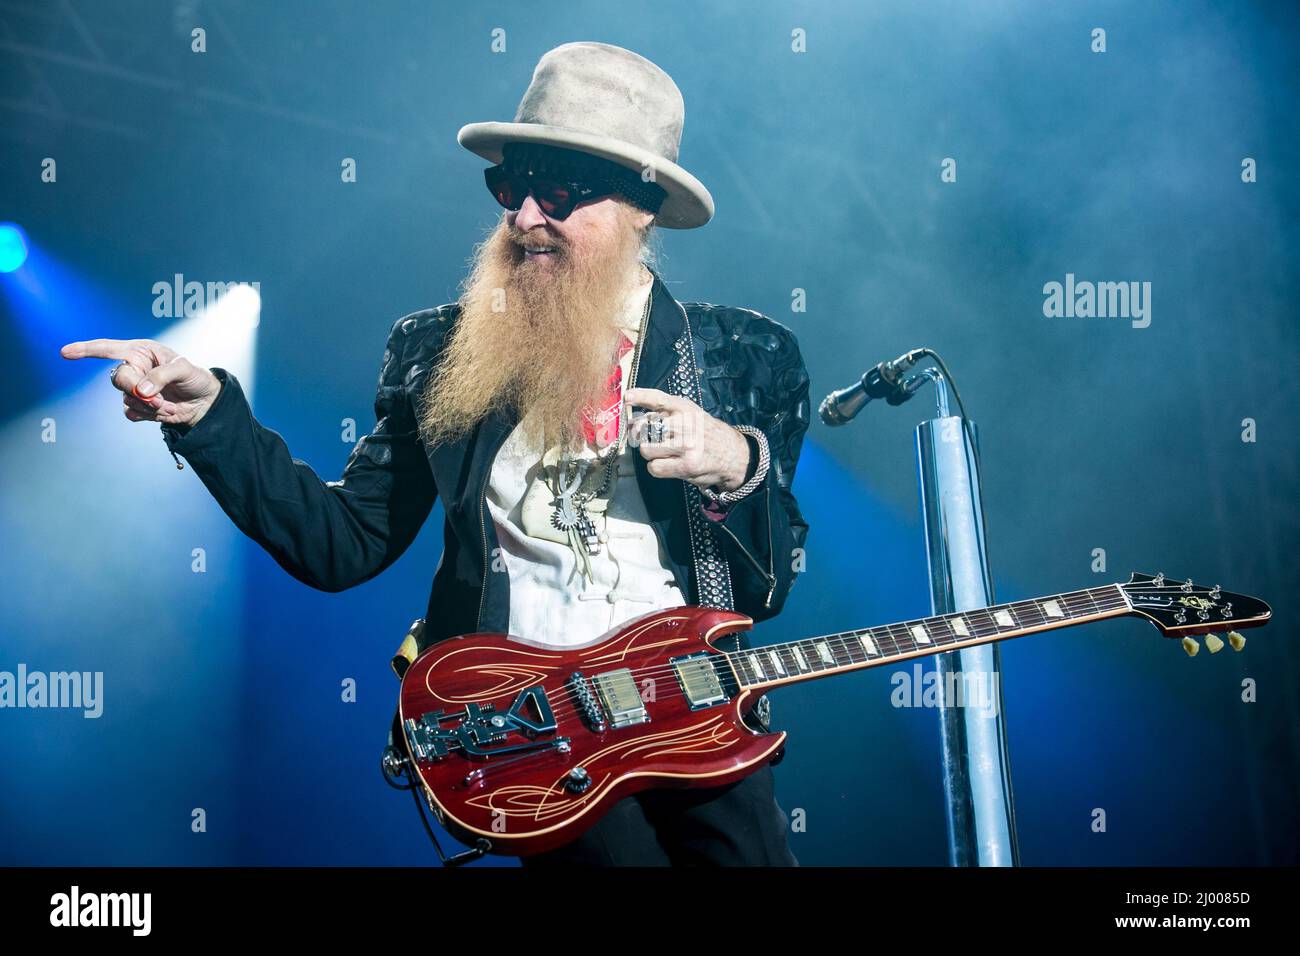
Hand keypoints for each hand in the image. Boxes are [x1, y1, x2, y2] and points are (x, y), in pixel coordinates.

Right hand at [59, 337, 222, 427]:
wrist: (205, 402)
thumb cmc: (195, 377)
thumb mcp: (184, 369)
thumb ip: (161, 376)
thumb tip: (141, 391)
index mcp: (141, 352)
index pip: (108, 348)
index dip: (86, 350)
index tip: (65, 353)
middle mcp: (134, 368)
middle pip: (118, 379)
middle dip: (136, 390)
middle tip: (156, 398)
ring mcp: (135, 388)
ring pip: (127, 399)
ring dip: (149, 405)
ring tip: (168, 403)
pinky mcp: (139, 406)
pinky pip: (130, 413)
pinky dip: (148, 415)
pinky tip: (164, 411)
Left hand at [623, 387, 750, 491]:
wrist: (733, 455)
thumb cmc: (706, 434)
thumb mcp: (691, 414)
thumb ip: (667, 413)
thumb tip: (634, 420)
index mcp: (685, 408)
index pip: (658, 398)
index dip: (640, 396)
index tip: (627, 397)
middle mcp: (685, 423)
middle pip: (643, 428)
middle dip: (641, 436)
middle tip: (651, 440)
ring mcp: (685, 444)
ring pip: (646, 449)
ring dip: (651, 454)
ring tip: (665, 453)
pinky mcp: (686, 465)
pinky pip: (654, 467)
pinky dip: (657, 468)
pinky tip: (668, 465)